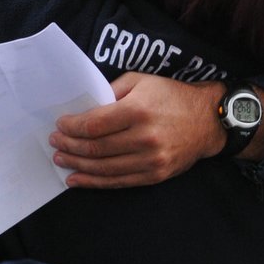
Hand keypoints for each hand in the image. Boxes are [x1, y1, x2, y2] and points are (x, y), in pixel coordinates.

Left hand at [50, 74, 224, 187]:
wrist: (208, 121)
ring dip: (77, 165)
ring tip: (61, 159)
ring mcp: (151, 160)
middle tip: (54, 143)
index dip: (72, 127)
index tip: (60, 125)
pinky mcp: (155, 175)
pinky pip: (119, 181)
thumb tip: (84, 108)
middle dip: (70, 146)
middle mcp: (144, 137)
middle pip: (95, 148)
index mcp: (138, 110)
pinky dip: (94, 182)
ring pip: (104, 168)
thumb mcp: (141, 81)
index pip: (94, 125)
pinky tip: (77, 179)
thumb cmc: (171, 96)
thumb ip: (111, 91)